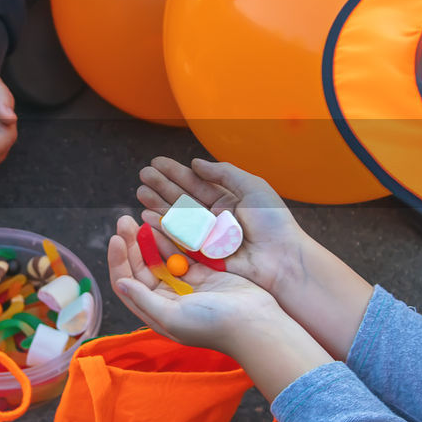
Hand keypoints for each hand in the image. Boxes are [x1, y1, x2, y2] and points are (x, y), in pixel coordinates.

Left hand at [108, 214, 283, 352]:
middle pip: (141, 266)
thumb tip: (121, 282)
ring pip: (159, 256)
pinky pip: (181, 251)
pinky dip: (171, 237)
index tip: (116, 239)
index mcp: (155, 310)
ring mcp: (185, 284)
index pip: (127, 282)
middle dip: (130, 244)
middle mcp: (167, 297)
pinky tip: (162, 222)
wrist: (254, 323)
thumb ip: (144, 299)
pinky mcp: (203, 272)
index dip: (119, 261)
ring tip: (138, 218)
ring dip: (148, 238)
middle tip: (124, 220)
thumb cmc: (212, 325)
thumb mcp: (172, 316)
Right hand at [137, 157, 305, 295]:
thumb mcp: (253, 188)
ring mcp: (207, 236)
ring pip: (177, 217)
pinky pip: (178, 239)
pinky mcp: (202, 254)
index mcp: (228, 200)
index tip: (156, 162)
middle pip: (183, 198)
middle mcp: (214, 217)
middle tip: (142, 174)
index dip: (175, 172)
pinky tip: (147, 216)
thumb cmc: (273, 223)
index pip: (196, 183)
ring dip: (157, 204)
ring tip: (139, 192)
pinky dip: (162, 228)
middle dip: (161, 186)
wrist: (282, 260)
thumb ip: (224, 173)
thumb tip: (195, 163)